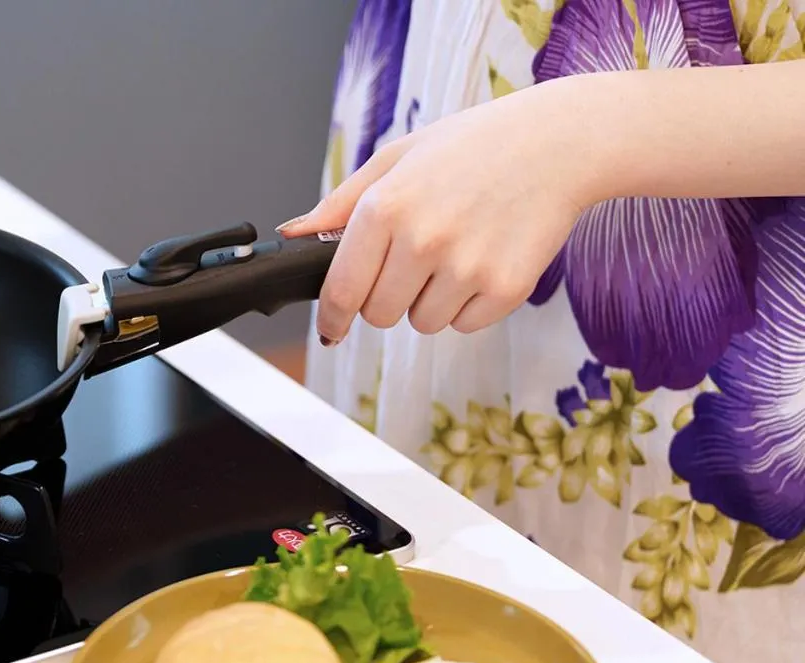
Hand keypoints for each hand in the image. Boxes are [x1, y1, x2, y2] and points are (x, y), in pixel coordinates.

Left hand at [280, 77, 601, 343]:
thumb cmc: (472, 146)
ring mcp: (466, 267)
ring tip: (456, 251)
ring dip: (431, 300)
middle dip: (388, 297)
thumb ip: (341, 202)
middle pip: (379, 315)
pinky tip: (485, 258)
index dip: (332, 319)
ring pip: (423, 323)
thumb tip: (293, 233)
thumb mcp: (398, 157)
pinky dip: (470, 304)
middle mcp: (422, 240)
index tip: (331, 330)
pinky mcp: (506, 287)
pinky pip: (465, 324)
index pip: (341, 292)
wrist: (557, 143)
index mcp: (386, 207)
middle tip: (415, 260)